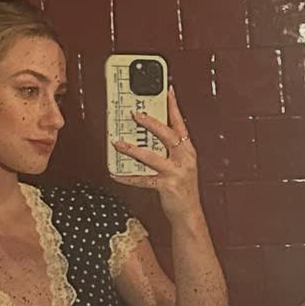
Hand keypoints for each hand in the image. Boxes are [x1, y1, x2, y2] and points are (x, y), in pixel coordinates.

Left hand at [111, 85, 203, 222]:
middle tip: (135, 114)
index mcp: (188, 151)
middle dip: (150, 123)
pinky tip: (115, 173)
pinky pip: (142, 180)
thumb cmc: (183, 188)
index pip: (180, 124)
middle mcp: (184, 159)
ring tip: (118, 142)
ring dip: (132, 149)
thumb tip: (148, 135)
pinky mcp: (166, 186)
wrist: (189, 214)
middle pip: (167, 136)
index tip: (167, 91)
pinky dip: (127, 177)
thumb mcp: (181, 165)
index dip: (174, 107)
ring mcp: (176, 173)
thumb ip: (170, 149)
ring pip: (152, 157)